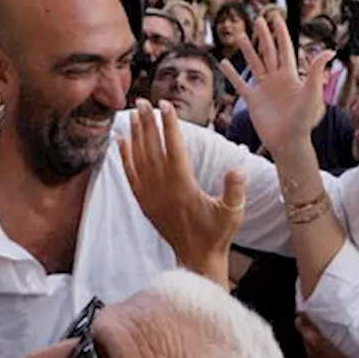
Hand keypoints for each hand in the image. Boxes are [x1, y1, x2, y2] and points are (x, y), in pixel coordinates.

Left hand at [119, 100, 244, 287]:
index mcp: (183, 186)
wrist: (196, 257)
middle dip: (148, 123)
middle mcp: (163, 188)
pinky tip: (120, 141)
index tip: (166, 105)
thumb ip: (234, 190)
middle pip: (152, 149)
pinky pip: (130, 175)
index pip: (174, 148)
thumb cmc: (217, 233)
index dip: (170, 125)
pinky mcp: (144, 202)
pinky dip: (124, 157)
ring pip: (139, 159)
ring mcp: (151, 195)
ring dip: (135, 134)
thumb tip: (237, 169)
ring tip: (133, 112)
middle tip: (143, 100)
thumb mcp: (232, 213)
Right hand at [220, 15, 334, 153]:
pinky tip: (225, 63)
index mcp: (291, 76)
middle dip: (264, 36)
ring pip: (254, 64)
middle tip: (258, 20)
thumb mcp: (312, 93)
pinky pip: (240, 84)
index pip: (285, 49)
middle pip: (268, 52)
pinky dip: (232, 74)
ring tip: (240, 35)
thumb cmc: (303, 120)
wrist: (288, 142)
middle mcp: (277, 80)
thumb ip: (316, 71)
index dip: (280, 33)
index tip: (276, 18)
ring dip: (248, 50)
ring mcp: (264, 89)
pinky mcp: (253, 101)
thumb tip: (328, 50)